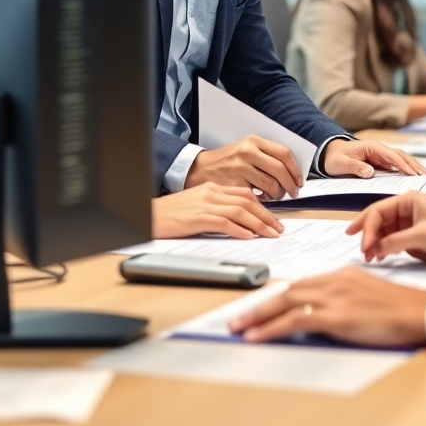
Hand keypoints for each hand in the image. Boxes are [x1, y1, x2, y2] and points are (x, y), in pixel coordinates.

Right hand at [152, 183, 283, 239]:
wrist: (147, 214)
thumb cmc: (170, 214)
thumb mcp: (197, 205)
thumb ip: (217, 208)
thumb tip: (241, 223)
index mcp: (212, 188)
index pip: (244, 194)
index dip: (262, 206)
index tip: (273, 219)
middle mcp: (211, 192)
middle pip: (247, 201)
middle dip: (266, 216)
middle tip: (278, 229)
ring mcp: (204, 204)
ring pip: (240, 211)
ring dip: (259, 224)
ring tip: (271, 234)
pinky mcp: (197, 217)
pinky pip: (224, 222)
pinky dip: (239, 229)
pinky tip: (249, 237)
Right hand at [185, 136, 302, 198]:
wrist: (197, 169)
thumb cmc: (225, 162)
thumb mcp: (244, 151)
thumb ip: (265, 157)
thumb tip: (291, 172)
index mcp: (252, 141)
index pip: (283, 153)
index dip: (295, 169)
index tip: (299, 181)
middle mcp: (246, 153)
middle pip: (279, 170)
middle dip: (290, 185)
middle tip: (293, 194)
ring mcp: (238, 169)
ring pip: (270, 186)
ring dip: (277, 196)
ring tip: (275, 200)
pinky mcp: (231, 185)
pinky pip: (255, 198)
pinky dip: (262, 204)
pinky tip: (261, 205)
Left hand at [229, 268, 425, 347]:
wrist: (420, 312)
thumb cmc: (400, 309)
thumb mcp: (366, 295)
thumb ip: (342, 298)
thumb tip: (322, 314)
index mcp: (340, 274)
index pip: (300, 283)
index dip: (276, 296)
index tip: (260, 306)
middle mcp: (333, 280)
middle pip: (287, 290)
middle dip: (259, 304)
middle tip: (237, 317)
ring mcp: (334, 296)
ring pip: (285, 302)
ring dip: (257, 316)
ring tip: (238, 327)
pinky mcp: (337, 316)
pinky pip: (295, 320)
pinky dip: (271, 328)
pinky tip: (257, 336)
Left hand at [322, 139, 425, 177]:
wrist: (328, 153)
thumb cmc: (334, 158)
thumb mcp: (341, 163)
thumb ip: (355, 167)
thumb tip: (371, 173)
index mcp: (371, 147)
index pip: (391, 155)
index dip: (403, 164)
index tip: (413, 173)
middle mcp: (378, 149)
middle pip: (400, 155)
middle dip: (413, 165)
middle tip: (425, 176)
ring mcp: (380, 154)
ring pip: (401, 158)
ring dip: (412, 165)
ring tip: (424, 174)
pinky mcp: (380, 160)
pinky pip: (396, 164)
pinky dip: (406, 168)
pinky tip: (414, 174)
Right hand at [346, 191, 425, 267]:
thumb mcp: (425, 236)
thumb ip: (397, 241)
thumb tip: (375, 248)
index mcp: (409, 200)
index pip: (379, 210)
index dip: (368, 227)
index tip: (364, 244)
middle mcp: (406, 211)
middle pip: (378, 220)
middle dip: (367, 233)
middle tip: (358, 248)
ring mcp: (409, 226)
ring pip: (383, 232)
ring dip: (374, 243)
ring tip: (369, 256)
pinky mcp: (413, 240)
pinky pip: (391, 243)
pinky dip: (383, 249)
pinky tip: (379, 256)